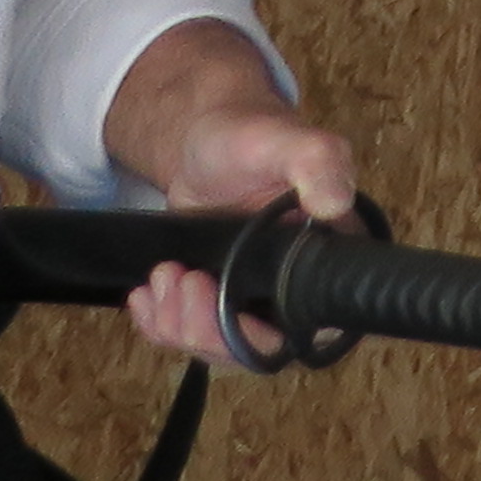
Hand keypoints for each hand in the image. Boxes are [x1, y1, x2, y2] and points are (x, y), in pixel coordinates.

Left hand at [100, 21, 357, 368]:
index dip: (266, 335)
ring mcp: (257, 293)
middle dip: (209, 329)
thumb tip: (335, 204)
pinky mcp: (220, 295)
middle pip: (260, 348)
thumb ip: (319, 163)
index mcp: (331, 254)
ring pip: (221, 346)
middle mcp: (300, 282)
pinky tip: (146, 296)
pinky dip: (161, 323)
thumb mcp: (288, 141)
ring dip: (179, 324)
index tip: (222, 299)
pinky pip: (192, 332)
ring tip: (161, 276)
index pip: (315, 327)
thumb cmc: (251, 131)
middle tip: (182, 282)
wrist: (203, 136)